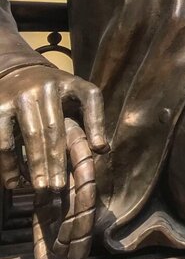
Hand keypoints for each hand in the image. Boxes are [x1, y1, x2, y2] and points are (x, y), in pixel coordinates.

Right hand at [0, 65, 106, 190]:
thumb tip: (102, 149)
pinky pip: (4, 139)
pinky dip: (8, 162)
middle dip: (58, 159)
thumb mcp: (76, 94)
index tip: (100, 149)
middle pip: (55, 128)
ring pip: (30, 135)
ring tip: (41, 188)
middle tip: (60, 186)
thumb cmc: (55, 92)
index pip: (90, 99)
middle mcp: (46, 88)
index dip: (96, 123)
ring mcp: (21, 97)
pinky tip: (13, 182)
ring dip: (35, 164)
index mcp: (71, 83)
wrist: (17, 70)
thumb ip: (91, 117)